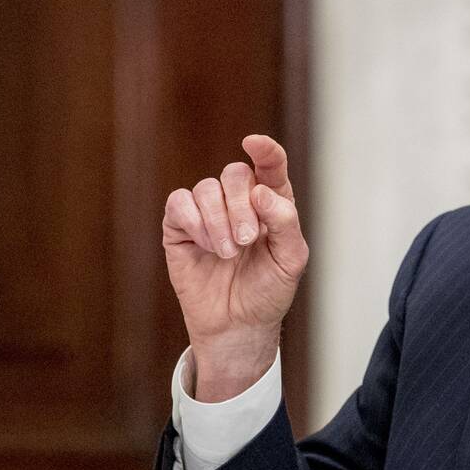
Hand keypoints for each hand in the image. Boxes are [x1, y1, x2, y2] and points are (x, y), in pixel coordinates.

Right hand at [162, 135, 309, 400]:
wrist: (239, 325)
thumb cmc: (268, 291)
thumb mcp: (291, 259)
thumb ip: (284, 222)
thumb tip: (262, 193)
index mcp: (271, 203)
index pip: (270, 165)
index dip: (265, 150)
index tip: (255, 144)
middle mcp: (239, 201)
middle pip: (235, 174)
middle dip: (241, 206)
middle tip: (246, 241)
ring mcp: (208, 212)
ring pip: (206, 188)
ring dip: (218, 220)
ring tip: (228, 253)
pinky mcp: (180, 227)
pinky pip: (179, 203)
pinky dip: (193, 221)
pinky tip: (206, 245)